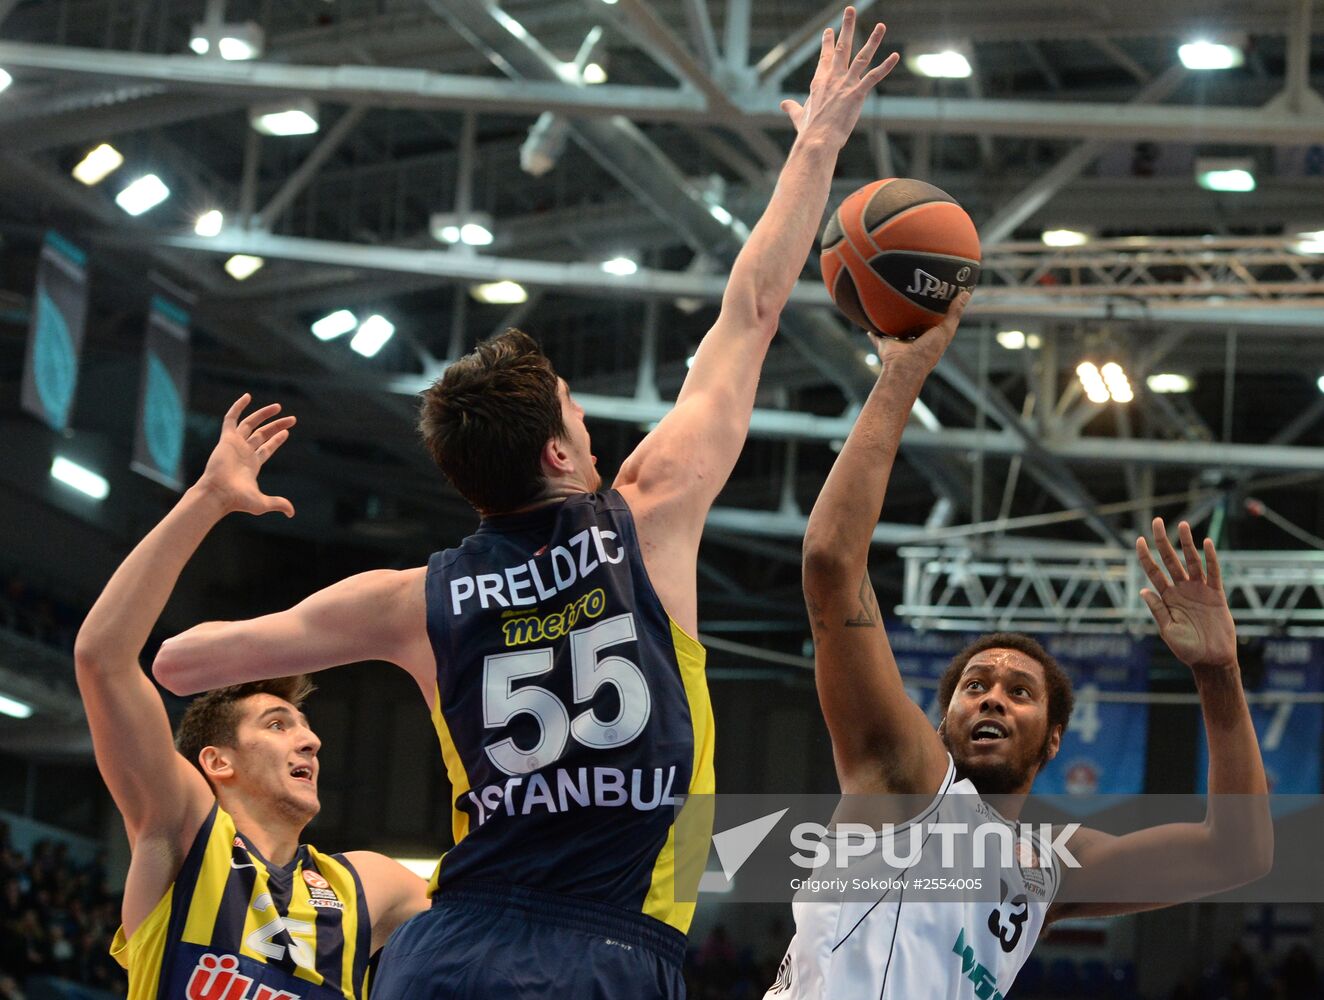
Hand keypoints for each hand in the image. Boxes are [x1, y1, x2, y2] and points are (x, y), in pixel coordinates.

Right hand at [196, 394, 295, 517]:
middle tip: (292, 419)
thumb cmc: (237, 500)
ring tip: (279, 407)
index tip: (287, 432)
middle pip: (262, 434)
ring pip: (251, 424)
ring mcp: (235, 444)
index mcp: (252, 464)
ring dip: (264, 415)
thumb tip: (292, 512)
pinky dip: (238, 407)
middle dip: (277, 426)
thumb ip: (278, 504)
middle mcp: (244, 452)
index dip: (276, 440)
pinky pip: (231, 418)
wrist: (218, 494)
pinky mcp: (226, 439)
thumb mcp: (262, 503)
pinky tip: (248, 397)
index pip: (266, 448)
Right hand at [780, 7, 898, 145]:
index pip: (825, 56)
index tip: (829, 29)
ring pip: (862, 56)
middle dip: (846, 26)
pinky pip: (874, 76)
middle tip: (850, 10)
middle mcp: (833, 77)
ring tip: (881, 26)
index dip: (827, 42)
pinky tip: (895, 56)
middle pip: (842, 47)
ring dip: (873, 40)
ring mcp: (846, 84)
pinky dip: (886, 66)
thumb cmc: (808, 130)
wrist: (817, 140)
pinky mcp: (857, 93)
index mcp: (819, 81)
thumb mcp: (798, 116)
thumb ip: (792, 108)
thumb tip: (783, 105)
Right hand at [868, 291, 970, 382]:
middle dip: (913, 313)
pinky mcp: (885, 343)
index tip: (934, 293)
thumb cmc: (928, 351)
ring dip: (893, 319)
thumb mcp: (945, 330)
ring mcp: (899, 342)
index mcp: (930, 338)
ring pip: (896, 327)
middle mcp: (914, 340)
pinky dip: (873, 330)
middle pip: (914, 323)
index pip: (933, 321)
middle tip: (911, 293)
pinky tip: (869, 320)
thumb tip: (967, 293)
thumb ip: (954, 313)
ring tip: (890, 302)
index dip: (935, 309)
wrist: (904, 366)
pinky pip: (877, 334)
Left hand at [1136, 518, 1236, 670]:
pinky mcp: (1216, 595)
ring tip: (1182, 525)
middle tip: (1157, 521)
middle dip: (1163, 541)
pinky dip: (1210, 558)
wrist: (1211, 660)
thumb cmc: (1187, 649)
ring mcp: (1199, 591)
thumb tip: (1143, 591)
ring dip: (1187, 543)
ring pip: (1192, 561)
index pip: (1154, 572)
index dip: (1146, 556)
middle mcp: (1182, 590)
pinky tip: (1207, 542)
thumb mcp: (1168, 630)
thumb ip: (1158, 610)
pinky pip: (1213, 573)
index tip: (1139, 540)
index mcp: (1167, 598)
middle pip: (1170, 560)